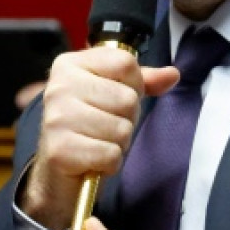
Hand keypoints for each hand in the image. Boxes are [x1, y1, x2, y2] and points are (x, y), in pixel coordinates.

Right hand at [20, 46, 178, 229]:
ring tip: (99, 141)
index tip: (116, 96)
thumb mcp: (113, 93)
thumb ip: (142, 81)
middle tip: (105, 126)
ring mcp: (56, 118)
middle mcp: (58, 87)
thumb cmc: (89, 124)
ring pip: (121, 129)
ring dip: (118, 143)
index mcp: (70, 64)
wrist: (57, 166)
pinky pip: (111, 155)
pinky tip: (94, 159)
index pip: (125, 62)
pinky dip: (110, 163)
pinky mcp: (59, 150)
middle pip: (127, 98)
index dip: (133, 84)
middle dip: (126, 118)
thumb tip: (172, 75)